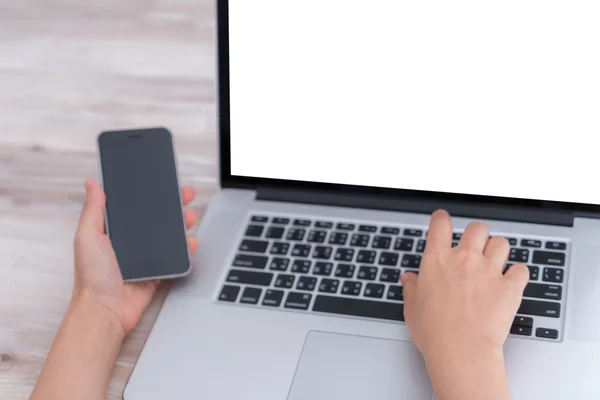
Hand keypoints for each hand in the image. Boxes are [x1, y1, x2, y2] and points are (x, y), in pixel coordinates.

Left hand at [72, 179, 199, 335]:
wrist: (106, 310)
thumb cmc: (92, 276)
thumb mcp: (87, 236)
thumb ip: (93, 209)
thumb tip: (92, 184)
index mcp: (113, 231)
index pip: (134, 206)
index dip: (149, 194)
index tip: (162, 183)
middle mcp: (130, 243)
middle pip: (156, 218)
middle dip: (172, 205)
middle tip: (185, 195)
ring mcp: (145, 257)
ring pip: (169, 235)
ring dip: (182, 224)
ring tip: (189, 217)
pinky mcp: (158, 271)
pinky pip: (175, 257)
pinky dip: (186, 249)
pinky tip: (190, 242)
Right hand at [401, 210, 528, 363]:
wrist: (460, 350)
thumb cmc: (434, 332)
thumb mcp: (412, 308)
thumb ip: (412, 288)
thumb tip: (409, 279)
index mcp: (437, 260)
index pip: (440, 225)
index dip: (441, 219)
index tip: (442, 219)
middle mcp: (464, 259)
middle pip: (477, 228)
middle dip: (477, 234)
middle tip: (475, 246)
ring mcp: (488, 271)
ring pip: (501, 243)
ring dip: (498, 250)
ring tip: (495, 262)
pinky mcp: (509, 287)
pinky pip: (521, 269)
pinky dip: (518, 274)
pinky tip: (512, 280)